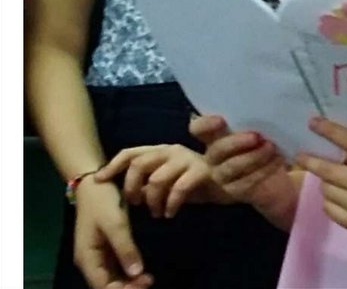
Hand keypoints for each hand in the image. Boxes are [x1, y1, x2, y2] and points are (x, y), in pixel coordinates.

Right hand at [72, 176, 152, 288]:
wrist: (94, 182)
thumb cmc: (102, 202)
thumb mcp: (115, 223)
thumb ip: (125, 248)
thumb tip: (136, 274)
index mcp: (87, 258)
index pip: (102, 286)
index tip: (145, 283)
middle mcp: (90, 261)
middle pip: (106, 285)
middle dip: (127, 287)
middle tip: (150, 281)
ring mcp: (97, 255)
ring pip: (111, 278)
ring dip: (128, 283)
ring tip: (149, 279)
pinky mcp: (105, 248)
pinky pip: (115, 268)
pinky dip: (127, 273)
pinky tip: (142, 272)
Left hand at [94, 144, 223, 217]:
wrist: (231, 183)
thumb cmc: (195, 184)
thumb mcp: (168, 182)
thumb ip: (149, 182)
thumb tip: (125, 192)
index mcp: (161, 150)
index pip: (131, 152)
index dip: (113, 166)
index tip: (99, 181)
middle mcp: (172, 150)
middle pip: (140, 164)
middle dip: (132, 187)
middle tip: (135, 204)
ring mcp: (188, 159)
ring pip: (157, 179)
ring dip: (152, 200)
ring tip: (156, 213)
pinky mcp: (202, 171)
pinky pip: (179, 188)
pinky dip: (170, 204)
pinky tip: (170, 214)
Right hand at [190, 114, 288, 207]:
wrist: (281, 177)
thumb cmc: (269, 142)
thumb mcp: (267, 128)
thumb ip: (264, 120)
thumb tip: (288, 110)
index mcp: (217, 135)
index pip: (199, 129)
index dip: (205, 124)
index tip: (221, 120)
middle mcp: (214, 156)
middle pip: (216, 150)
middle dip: (235, 142)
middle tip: (256, 136)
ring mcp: (222, 175)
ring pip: (230, 167)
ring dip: (252, 157)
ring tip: (271, 147)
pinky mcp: (235, 191)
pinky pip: (245, 183)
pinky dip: (262, 170)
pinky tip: (277, 160)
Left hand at [296, 116, 346, 243]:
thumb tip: (330, 147)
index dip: (331, 131)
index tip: (313, 122)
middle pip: (329, 170)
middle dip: (311, 162)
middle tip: (300, 155)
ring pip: (326, 189)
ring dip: (326, 183)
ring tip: (337, 182)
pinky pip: (328, 208)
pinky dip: (330, 201)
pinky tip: (340, 198)